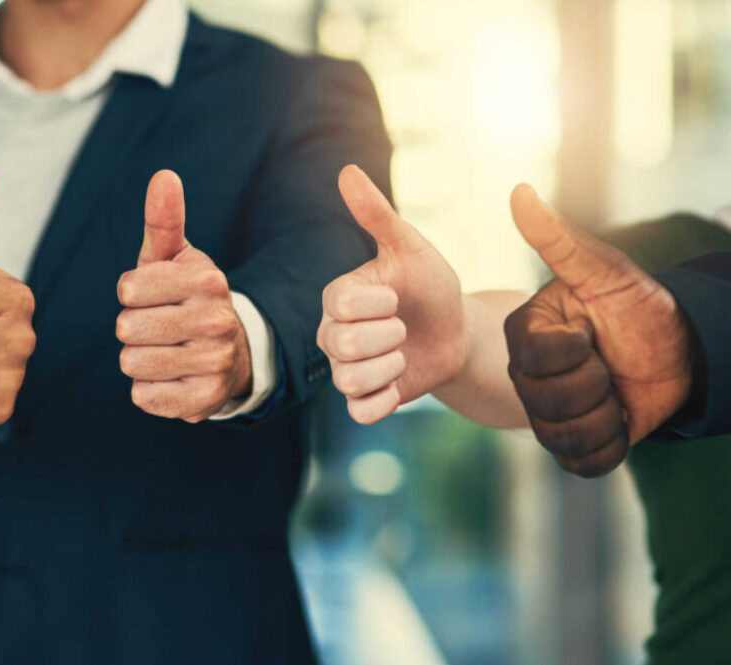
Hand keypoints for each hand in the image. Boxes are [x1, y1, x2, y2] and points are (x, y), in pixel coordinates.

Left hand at [116, 170, 250, 422]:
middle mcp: (217, 320)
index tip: (152, 296)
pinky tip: (171, 377)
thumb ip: (164, 219)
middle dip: (132, 329)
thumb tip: (163, 176)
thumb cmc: (187, 298)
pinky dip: (147, 389)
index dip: (131, 294)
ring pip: (131, 363)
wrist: (230, 354)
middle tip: (159, 327)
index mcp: (207, 280)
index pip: (128, 289)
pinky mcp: (204, 400)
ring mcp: (214, 362)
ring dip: (138, 360)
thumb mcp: (175, 258)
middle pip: (126, 328)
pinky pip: (143, 396)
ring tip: (164, 352)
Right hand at [317, 165, 464, 423]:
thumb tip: (346, 170)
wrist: (457, 330)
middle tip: (404, 327)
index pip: (340, 306)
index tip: (398, 297)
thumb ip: (376, 214)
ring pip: (350, 380)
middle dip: (387, 336)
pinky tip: (401, 383)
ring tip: (405, 354)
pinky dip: (384, 402)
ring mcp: (347, 370)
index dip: (377, 304)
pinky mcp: (367, 400)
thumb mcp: (410, 247)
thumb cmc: (430, 285)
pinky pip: (360, 412)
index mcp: (338, 298)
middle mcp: (334, 335)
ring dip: (390, 368)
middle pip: (343, 345)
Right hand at [504, 185, 691, 476]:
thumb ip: (557, 239)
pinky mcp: (574, 443)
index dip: (577, 351)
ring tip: (616, 390)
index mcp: (525, 334)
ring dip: (608, 415)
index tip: (593, 331)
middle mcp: (526, 376)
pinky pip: (584, 463)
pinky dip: (612, 445)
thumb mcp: (604, 271)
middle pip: (548, 403)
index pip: (537, 359)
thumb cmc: (637, 304)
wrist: (680, 350)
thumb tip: (519, 191)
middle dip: (597, 385)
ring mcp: (547, 413)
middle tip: (610, 362)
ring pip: (565, 436)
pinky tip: (621, 418)